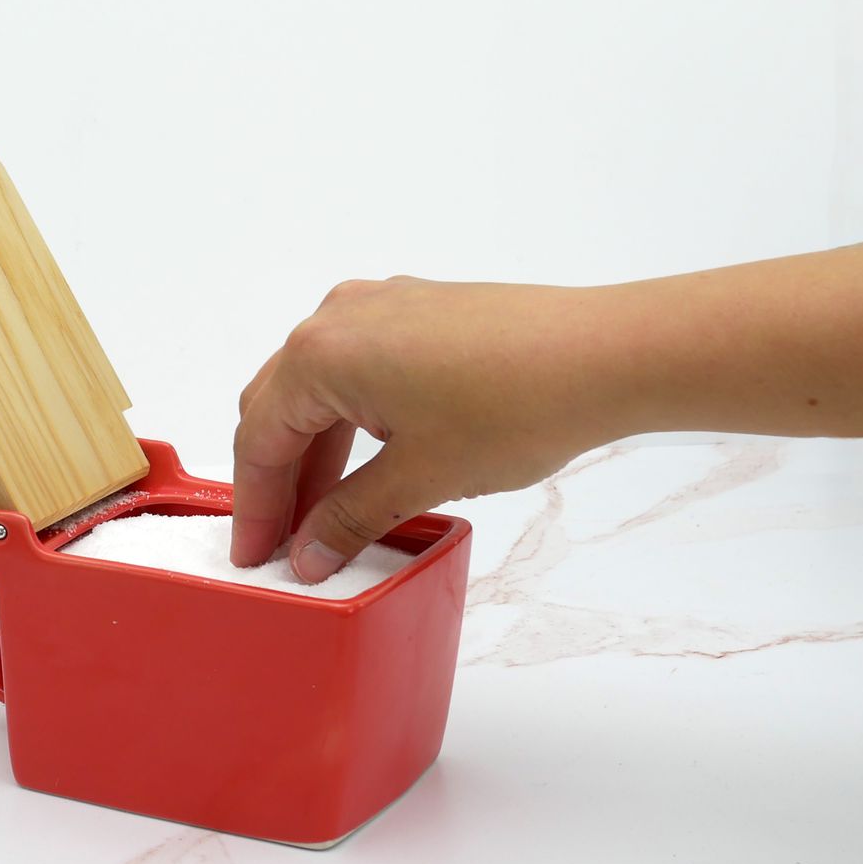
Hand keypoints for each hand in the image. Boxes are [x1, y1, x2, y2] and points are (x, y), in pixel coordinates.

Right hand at [230, 276, 621, 581]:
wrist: (608, 355)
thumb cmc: (518, 404)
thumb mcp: (419, 478)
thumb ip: (348, 518)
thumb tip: (310, 553)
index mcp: (321, 352)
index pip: (261, 439)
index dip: (254, 507)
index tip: (256, 556)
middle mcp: (340, 317)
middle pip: (279, 407)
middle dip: (278, 480)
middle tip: (283, 544)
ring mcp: (382, 307)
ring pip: (321, 389)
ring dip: (316, 453)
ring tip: (327, 517)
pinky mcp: (421, 310)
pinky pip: (361, 370)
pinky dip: (352, 421)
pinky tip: (371, 467)